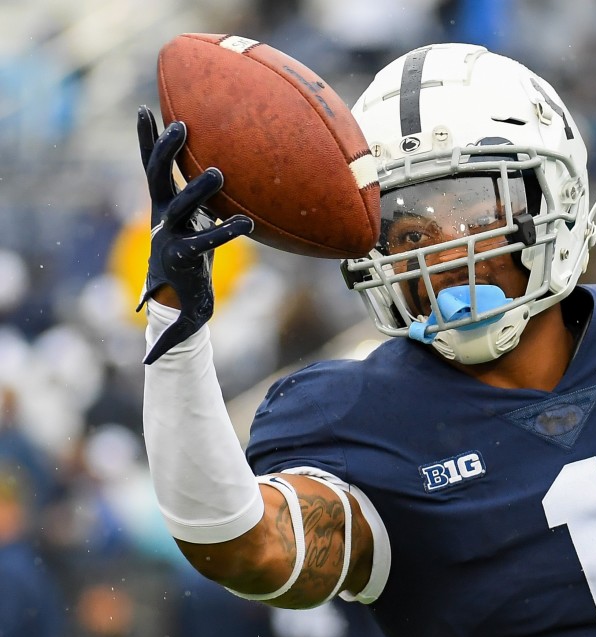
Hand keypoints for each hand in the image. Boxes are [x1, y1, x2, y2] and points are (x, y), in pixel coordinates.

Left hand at [136, 106, 252, 363]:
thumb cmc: (186, 298)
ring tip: (179, 124)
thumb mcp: (190, 319)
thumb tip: (150, 368)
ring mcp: (161, 209)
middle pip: (180, 207)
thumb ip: (176, 338)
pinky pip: (152, 163)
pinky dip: (149, 138)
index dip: (219, 237)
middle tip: (218, 175)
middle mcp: (166, 228)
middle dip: (197, 193)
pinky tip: (148, 110)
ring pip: (161, 176)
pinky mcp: (159, 195)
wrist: (166, 279)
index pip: (199, 245)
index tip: (247, 228)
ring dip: (168, 151)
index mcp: (178, 255)